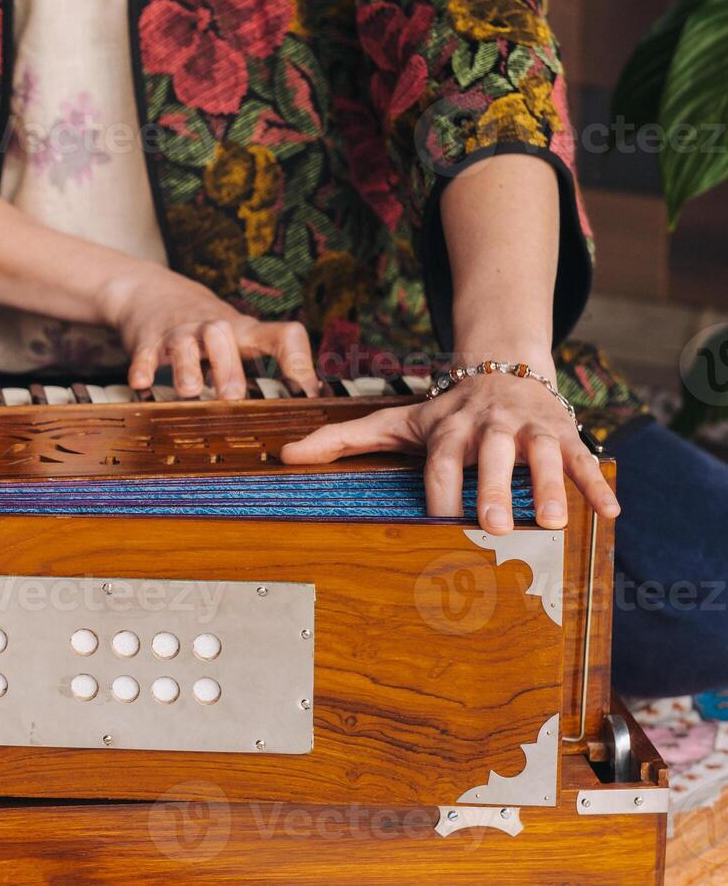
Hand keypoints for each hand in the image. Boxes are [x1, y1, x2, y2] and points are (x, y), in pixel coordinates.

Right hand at [97, 268, 319, 399]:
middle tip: (233, 397)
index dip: (297, 360)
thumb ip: (267, 361)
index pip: (281, 334)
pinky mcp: (147, 338)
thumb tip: (310, 399)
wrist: (149, 291)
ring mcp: (178, 331)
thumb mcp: (239, 337)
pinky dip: (142, 367)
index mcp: (244, 331)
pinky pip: (145, 352)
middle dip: (227, 366)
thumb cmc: (206, 326)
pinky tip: (141, 383)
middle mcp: (213, 327)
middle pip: (223, 335)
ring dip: (187, 367)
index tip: (305, 393)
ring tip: (188, 391)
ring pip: (184, 343)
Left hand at [278, 366, 620, 532]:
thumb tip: (282, 458)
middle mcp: (491, 425)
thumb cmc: (443, 410)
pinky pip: (585, 460)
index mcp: (449, 425)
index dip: (439, 483)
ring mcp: (532, 430)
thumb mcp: (394, 420)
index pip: (441, 455)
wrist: (503, 365)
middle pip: (491, 454)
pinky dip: (597, 485)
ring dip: (548, 487)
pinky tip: (609, 513)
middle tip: (491, 525)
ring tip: (550, 522)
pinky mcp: (567, 435)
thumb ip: (341, 439)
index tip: (437, 513)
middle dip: (492, 486)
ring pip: (544, 455)